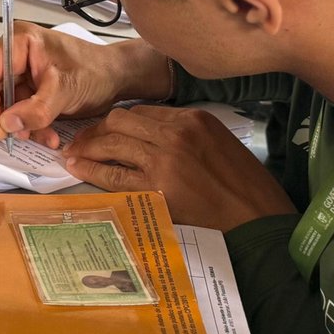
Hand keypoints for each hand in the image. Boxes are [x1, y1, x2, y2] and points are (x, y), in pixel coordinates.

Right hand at [0, 23, 167, 147]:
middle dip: (2, 118)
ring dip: (18, 126)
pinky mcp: (25, 89)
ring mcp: (18, 73)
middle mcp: (13, 55)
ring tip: (43, 135)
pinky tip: (48, 134)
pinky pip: (15, 113)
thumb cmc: (96, 71)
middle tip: (19, 135)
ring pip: (0, 106)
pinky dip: (28, 126)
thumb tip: (7, 123)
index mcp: (18, 43)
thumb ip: (37, 108)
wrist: (116, 77)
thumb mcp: (67, 89)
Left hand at [63, 105, 294, 230]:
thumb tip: (150, 138)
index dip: (117, 120)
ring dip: (87, 147)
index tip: (104, 130)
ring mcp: (165, 160)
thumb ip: (187, 136)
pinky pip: (114, 175)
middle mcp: (177, 133)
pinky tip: (80, 170)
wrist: (259, 222)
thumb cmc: (247, 188)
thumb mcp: (221, 145)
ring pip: (113, 142)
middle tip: (81, 141)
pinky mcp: (157, 189)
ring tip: (74, 153)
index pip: (142, 111)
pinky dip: (92, 170)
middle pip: (121, 120)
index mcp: (195, 119)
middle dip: (96, 129)